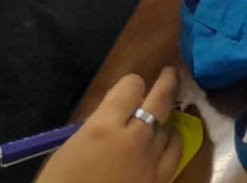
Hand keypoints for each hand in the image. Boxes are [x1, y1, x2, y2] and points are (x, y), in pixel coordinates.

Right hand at [37, 68, 182, 182]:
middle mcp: (133, 137)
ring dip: (163, 122)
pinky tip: (166, 142)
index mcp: (103, 127)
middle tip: (169, 73)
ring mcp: (151, 159)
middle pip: (161, 98)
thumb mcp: (70, 148)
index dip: (130, 85)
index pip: (130, 86)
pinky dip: (171, 143)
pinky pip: (176, 151)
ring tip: (160, 119)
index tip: (129, 88)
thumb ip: (96, 126)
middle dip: (166, 81)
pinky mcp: (161, 179)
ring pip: (170, 126)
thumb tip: (115, 114)